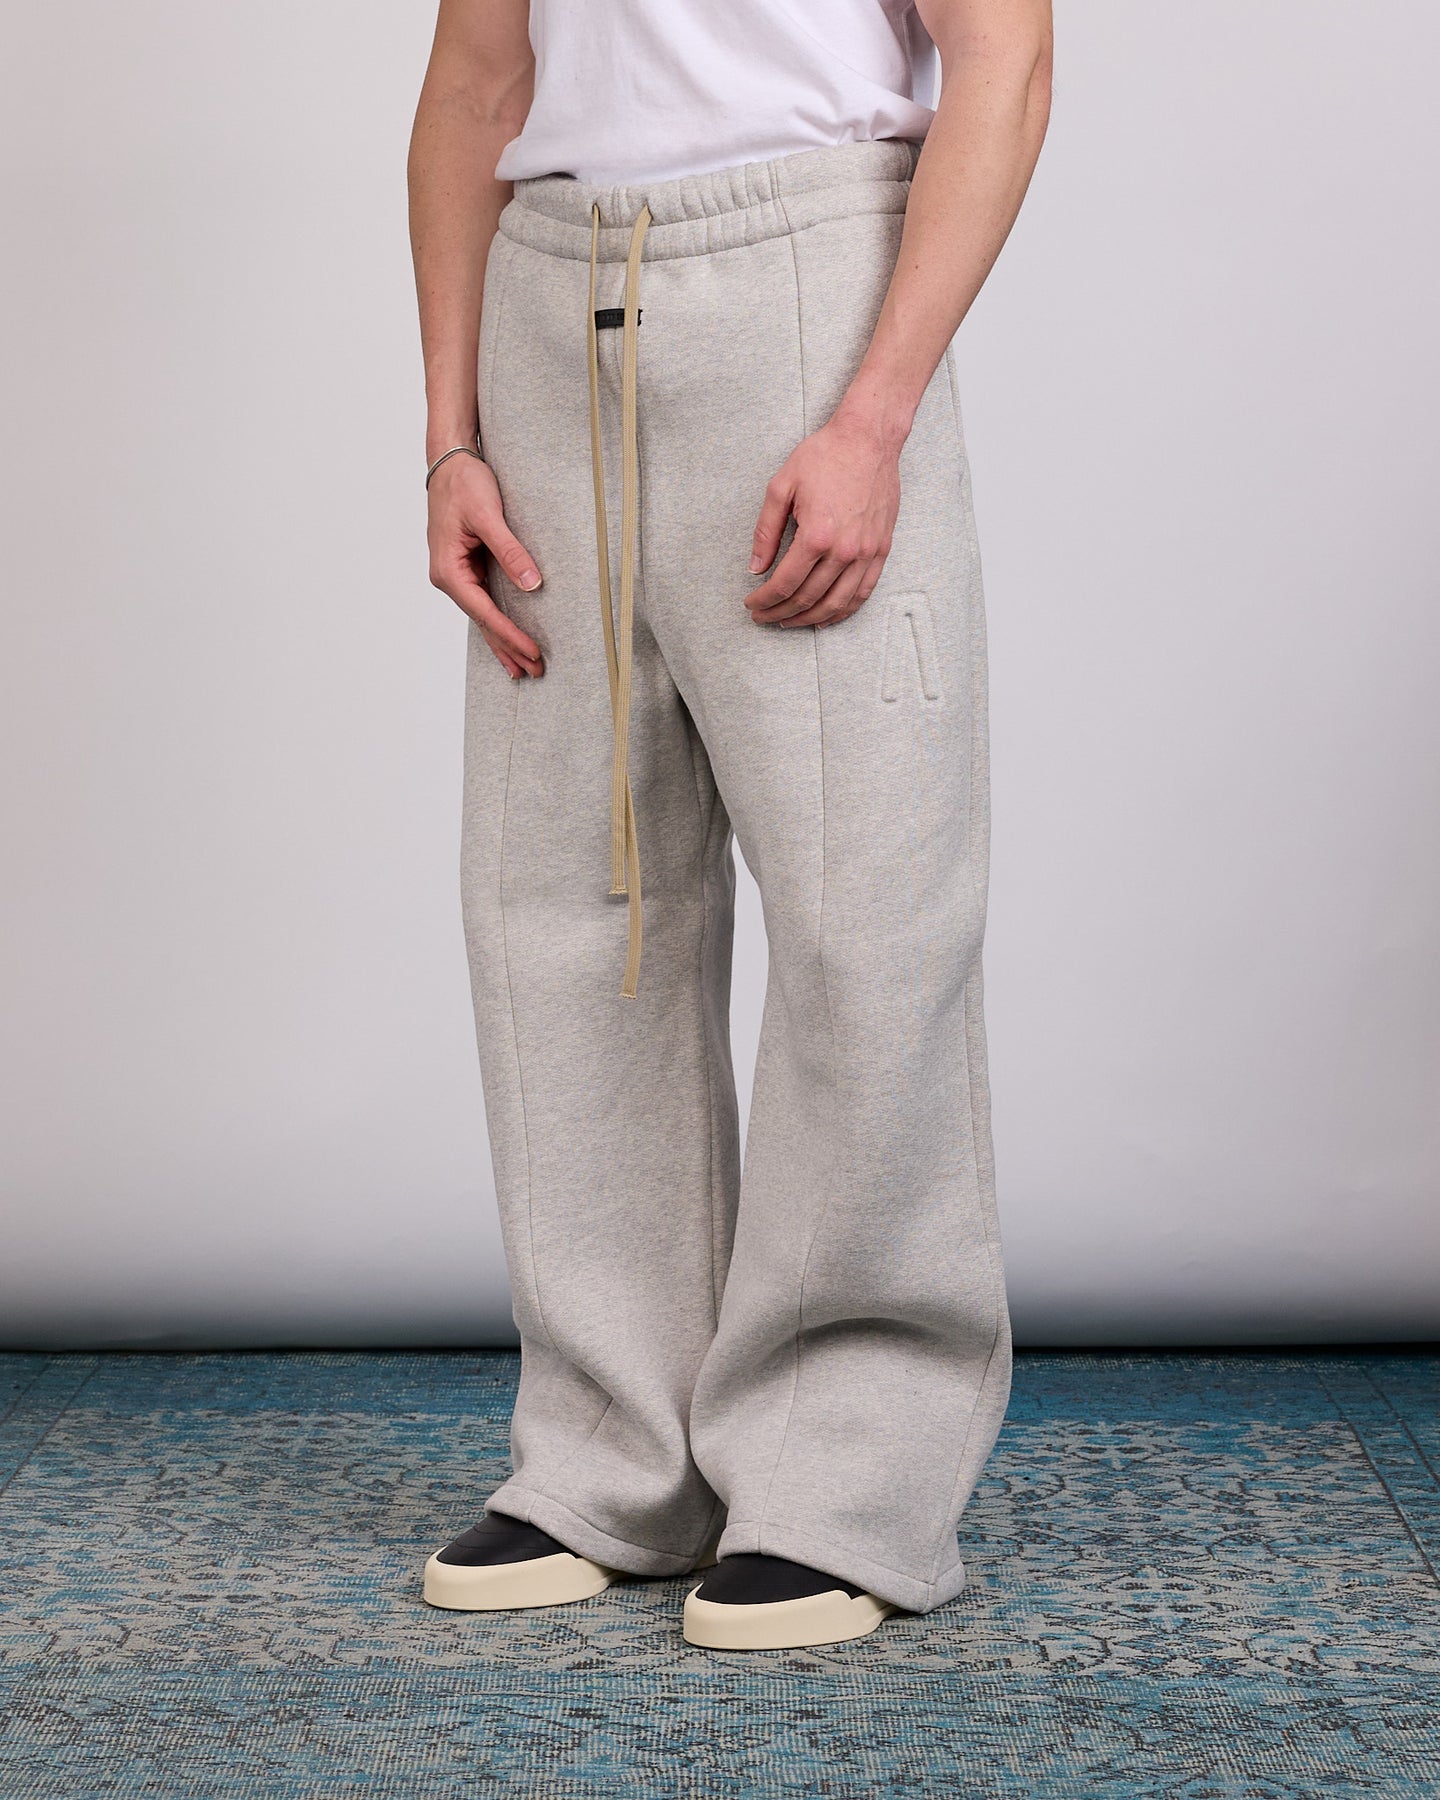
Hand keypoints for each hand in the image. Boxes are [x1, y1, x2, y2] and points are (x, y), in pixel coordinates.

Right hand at [427, 453, 544, 677]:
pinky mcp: (467, 567)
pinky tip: (508, 638)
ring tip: (523, 668)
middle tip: (536, 672)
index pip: (485, 613)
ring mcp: (457, 574)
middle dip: (509, 648)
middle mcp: (449, 578)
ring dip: (504, 641)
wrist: (449, 461)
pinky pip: (485, 602)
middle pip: (483, 623)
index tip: (534, 653)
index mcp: (449, 571)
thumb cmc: (464, 484)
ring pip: (484, 616)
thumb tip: (532, 585)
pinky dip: (498, 622)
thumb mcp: (489, 516)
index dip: (511, 635)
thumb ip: (510, 551)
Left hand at [745, 409, 901, 627]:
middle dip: (780, 612)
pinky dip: (843, 611)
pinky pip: (863, 592)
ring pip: (836, 603)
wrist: (869, 439)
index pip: (784, 583)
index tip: (751, 604)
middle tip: (763, 617)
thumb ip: (765, 531)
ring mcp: (866, 553)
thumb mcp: (781, 487)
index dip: (764, 599)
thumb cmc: (824, 456)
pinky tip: (825, 617)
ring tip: (789, 621)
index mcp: (816, 535)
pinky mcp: (881, 550)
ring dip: (809, 619)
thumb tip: (756, 568)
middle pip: (807, 598)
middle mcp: (844, 550)